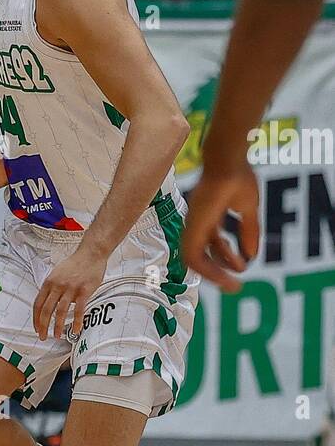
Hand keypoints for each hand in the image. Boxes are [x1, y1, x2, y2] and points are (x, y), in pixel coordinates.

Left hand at [33, 242, 108, 340]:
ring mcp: (70, 289)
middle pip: (46, 310)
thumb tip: (49, 303)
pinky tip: (75, 330)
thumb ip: (52, 288)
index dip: (36, 318)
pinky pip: (78, 310)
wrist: (91, 254)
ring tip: (57, 335)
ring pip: (60, 312)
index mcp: (49, 282)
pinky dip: (76, 322)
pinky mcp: (83, 291)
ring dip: (57, 326)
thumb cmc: (75, 264)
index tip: (36, 328)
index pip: (38, 304)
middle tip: (43, 336)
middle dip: (42, 326)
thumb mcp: (57, 274)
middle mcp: (57, 286)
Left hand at [182, 164, 258, 291]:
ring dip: (213, 274)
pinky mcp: (192, 225)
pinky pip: (193, 255)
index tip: (242, 268)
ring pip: (194, 260)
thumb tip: (252, 255)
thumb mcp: (248, 208)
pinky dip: (209, 267)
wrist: (229, 160)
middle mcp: (197, 224)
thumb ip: (250, 231)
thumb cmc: (237, 176)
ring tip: (233, 283)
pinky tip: (231, 270)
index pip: (212, 245)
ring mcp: (192, 224)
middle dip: (217, 272)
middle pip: (201, 256)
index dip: (225, 258)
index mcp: (207, 218)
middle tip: (234, 285)